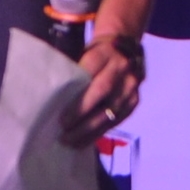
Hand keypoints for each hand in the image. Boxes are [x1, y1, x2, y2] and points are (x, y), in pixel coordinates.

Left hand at [61, 33, 141, 147]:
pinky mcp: (135, 99)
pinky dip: (101, 131)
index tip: (62, 117)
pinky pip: (119, 119)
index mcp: (104, 54)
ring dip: (91, 129)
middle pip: (102, 92)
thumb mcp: (86, 55)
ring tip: (72, 141)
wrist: (125, 48)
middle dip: (83, 115)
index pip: (89, 74)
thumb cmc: (96, 55)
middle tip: (65, 132)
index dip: (77, 99)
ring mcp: (131, 85)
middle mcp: (121, 68)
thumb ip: (75, 73)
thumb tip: (54, 100)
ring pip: (112, 110)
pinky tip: (86, 140)